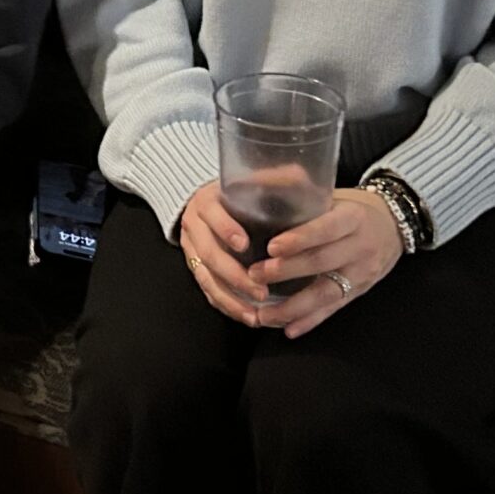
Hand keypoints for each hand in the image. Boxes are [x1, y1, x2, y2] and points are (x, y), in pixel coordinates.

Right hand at [178, 181, 275, 325]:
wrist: (204, 202)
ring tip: (255, 315)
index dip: (226, 229)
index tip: (245, 245)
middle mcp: (194, 226)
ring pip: (206, 278)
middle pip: (207, 254)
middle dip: (234, 275)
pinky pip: (207, 291)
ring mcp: (192, 250)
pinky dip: (226, 306)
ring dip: (230, 298)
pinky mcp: (196, 268)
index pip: (212, 215)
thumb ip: (275, 177)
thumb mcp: (252, 180)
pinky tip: (248, 317)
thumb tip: (302, 176)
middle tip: (260, 291)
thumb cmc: (236, 193)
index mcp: (207, 202)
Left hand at [246, 189, 405, 340]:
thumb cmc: (352, 207)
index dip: (300, 239)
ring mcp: (361, 273)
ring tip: (264, 314)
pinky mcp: (359, 292)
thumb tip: (257, 183)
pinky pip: (333, 309)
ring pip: (326, 293)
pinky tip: (288, 330)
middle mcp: (360, 247)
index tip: (272, 247)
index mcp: (353, 217)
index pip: (326, 229)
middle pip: (321, 262)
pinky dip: (310, 321)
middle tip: (254, 276)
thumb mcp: (335, 195)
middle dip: (286, 272)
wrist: (395, 226)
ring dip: (293, 306)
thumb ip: (303, 195)